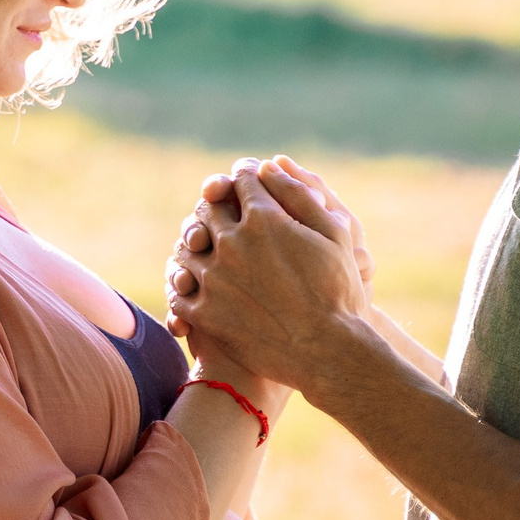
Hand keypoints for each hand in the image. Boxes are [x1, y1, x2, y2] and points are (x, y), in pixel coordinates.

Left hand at [166, 158, 371, 399]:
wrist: (327, 353)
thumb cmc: (340, 291)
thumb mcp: (335, 234)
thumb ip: (298, 194)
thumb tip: (267, 166)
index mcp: (264, 218)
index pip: (241, 179)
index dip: (245, 175)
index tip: (248, 182)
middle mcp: (232, 243)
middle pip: (208, 207)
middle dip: (217, 204)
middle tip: (227, 212)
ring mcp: (213, 279)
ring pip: (187, 246)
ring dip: (198, 242)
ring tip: (210, 248)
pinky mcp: (204, 313)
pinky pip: (179, 288)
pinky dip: (185, 281)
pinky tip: (198, 282)